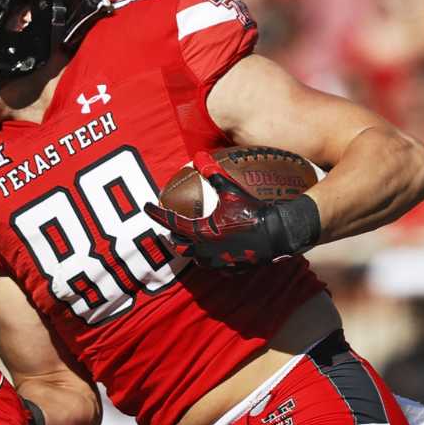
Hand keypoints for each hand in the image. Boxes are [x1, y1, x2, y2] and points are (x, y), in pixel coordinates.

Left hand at [142, 153, 319, 269]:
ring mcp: (217, 262)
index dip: (155, 213)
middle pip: (178, 244)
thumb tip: (200, 155)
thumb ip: (214, 174)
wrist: (277, 235)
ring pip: (194, 258)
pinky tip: (214, 250)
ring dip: (190, 248)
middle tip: (171, 224)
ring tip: (191, 238)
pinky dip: (210, 257)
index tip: (146, 206)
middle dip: (173, 234)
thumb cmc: (253, 212)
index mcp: (201, 231)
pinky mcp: (230, 269)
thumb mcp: (232, 191)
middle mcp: (205, 250)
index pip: (171, 221)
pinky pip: (213, 265)